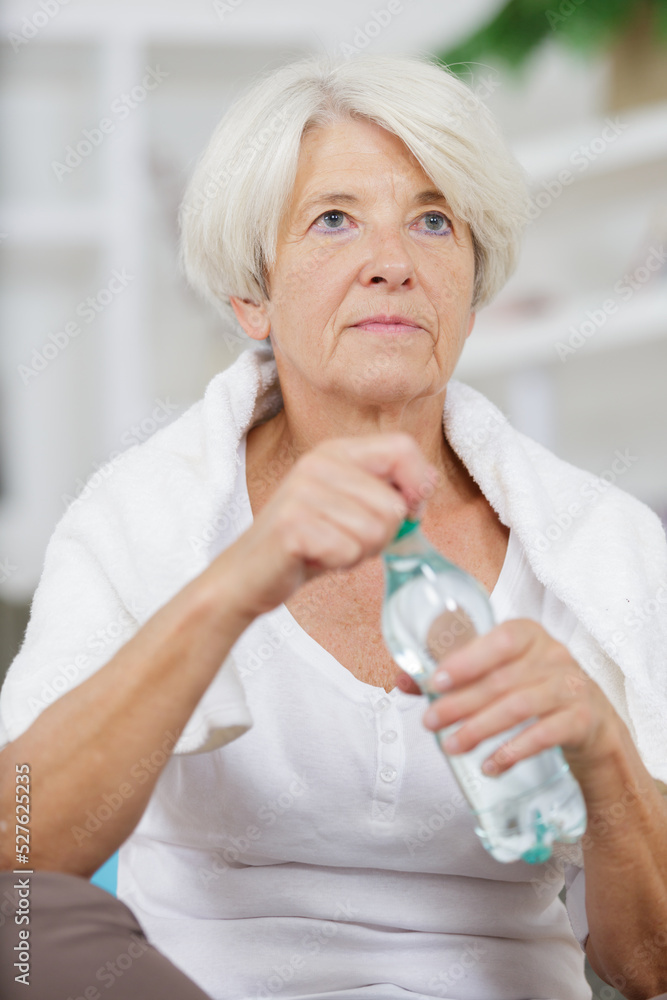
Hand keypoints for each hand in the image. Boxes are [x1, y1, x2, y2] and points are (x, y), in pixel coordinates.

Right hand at [218, 433, 436, 619]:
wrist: (249, 574)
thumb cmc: (307, 541)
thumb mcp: (350, 505)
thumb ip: (388, 488)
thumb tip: (428, 481)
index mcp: (335, 451)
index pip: (403, 448)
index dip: (417, 486)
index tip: (406, 512)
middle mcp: (317, 464)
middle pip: (394, 504)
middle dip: (382, 536)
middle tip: (345, 538)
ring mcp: (301, 493)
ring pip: (375, 531)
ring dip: (358, 552)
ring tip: (328, 546)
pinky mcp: (292, 526)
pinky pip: (349, 552)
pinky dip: (339, 564)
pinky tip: (315, 558)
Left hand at [396, 618, 621, 782]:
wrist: (590, 721)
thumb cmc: (532, 689)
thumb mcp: (500, 674)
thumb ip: (454, 674)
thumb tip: (403, 680)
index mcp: (529, 635)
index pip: (500, 640)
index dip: (467, 660)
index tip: (436, 681)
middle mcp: (554, 656)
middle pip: (502, 680)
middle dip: (460, 703)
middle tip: (429, 722)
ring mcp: (571, 687)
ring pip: (519, 707)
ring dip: (480, 729)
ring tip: (451, 746)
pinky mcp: (583, 720)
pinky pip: (544, 736)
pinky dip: (513, 752)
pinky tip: (490, 765)